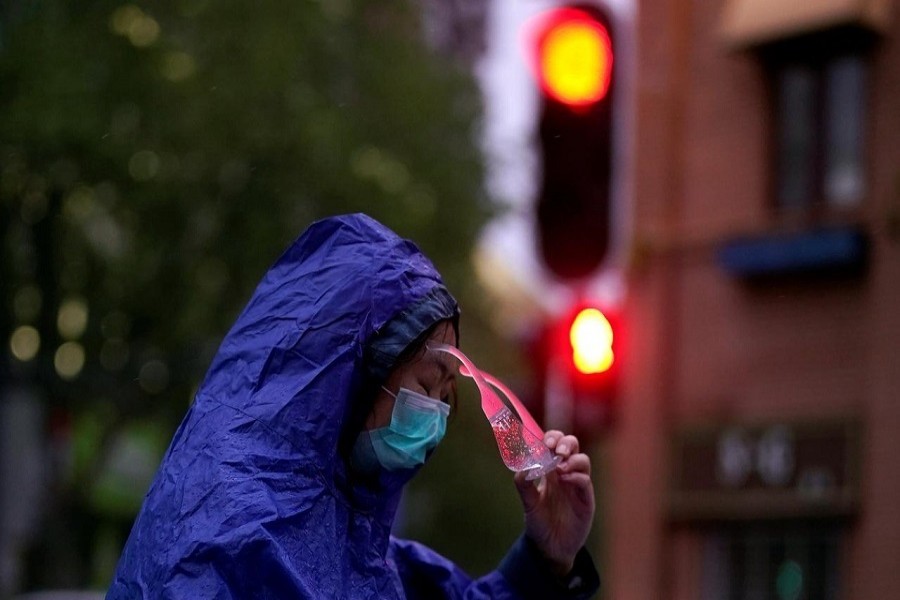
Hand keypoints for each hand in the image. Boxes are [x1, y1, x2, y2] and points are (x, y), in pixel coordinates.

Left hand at [513, 431, 594, 576]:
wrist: (550, 548)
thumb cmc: (539, 522)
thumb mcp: (528, 503)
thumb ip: (524, 485)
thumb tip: (521, 468)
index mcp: (550, 469)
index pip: (554, 444)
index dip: (551, 438)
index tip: (544, 441)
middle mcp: (565, 473)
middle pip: (571, 446)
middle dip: (564, 442)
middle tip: (555, 449)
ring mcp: (577, 484)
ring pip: (582, 460)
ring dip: (571, 458)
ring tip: (559, 468)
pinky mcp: (585, 499)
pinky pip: (585, 480)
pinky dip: (576, 476)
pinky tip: (565, 480)